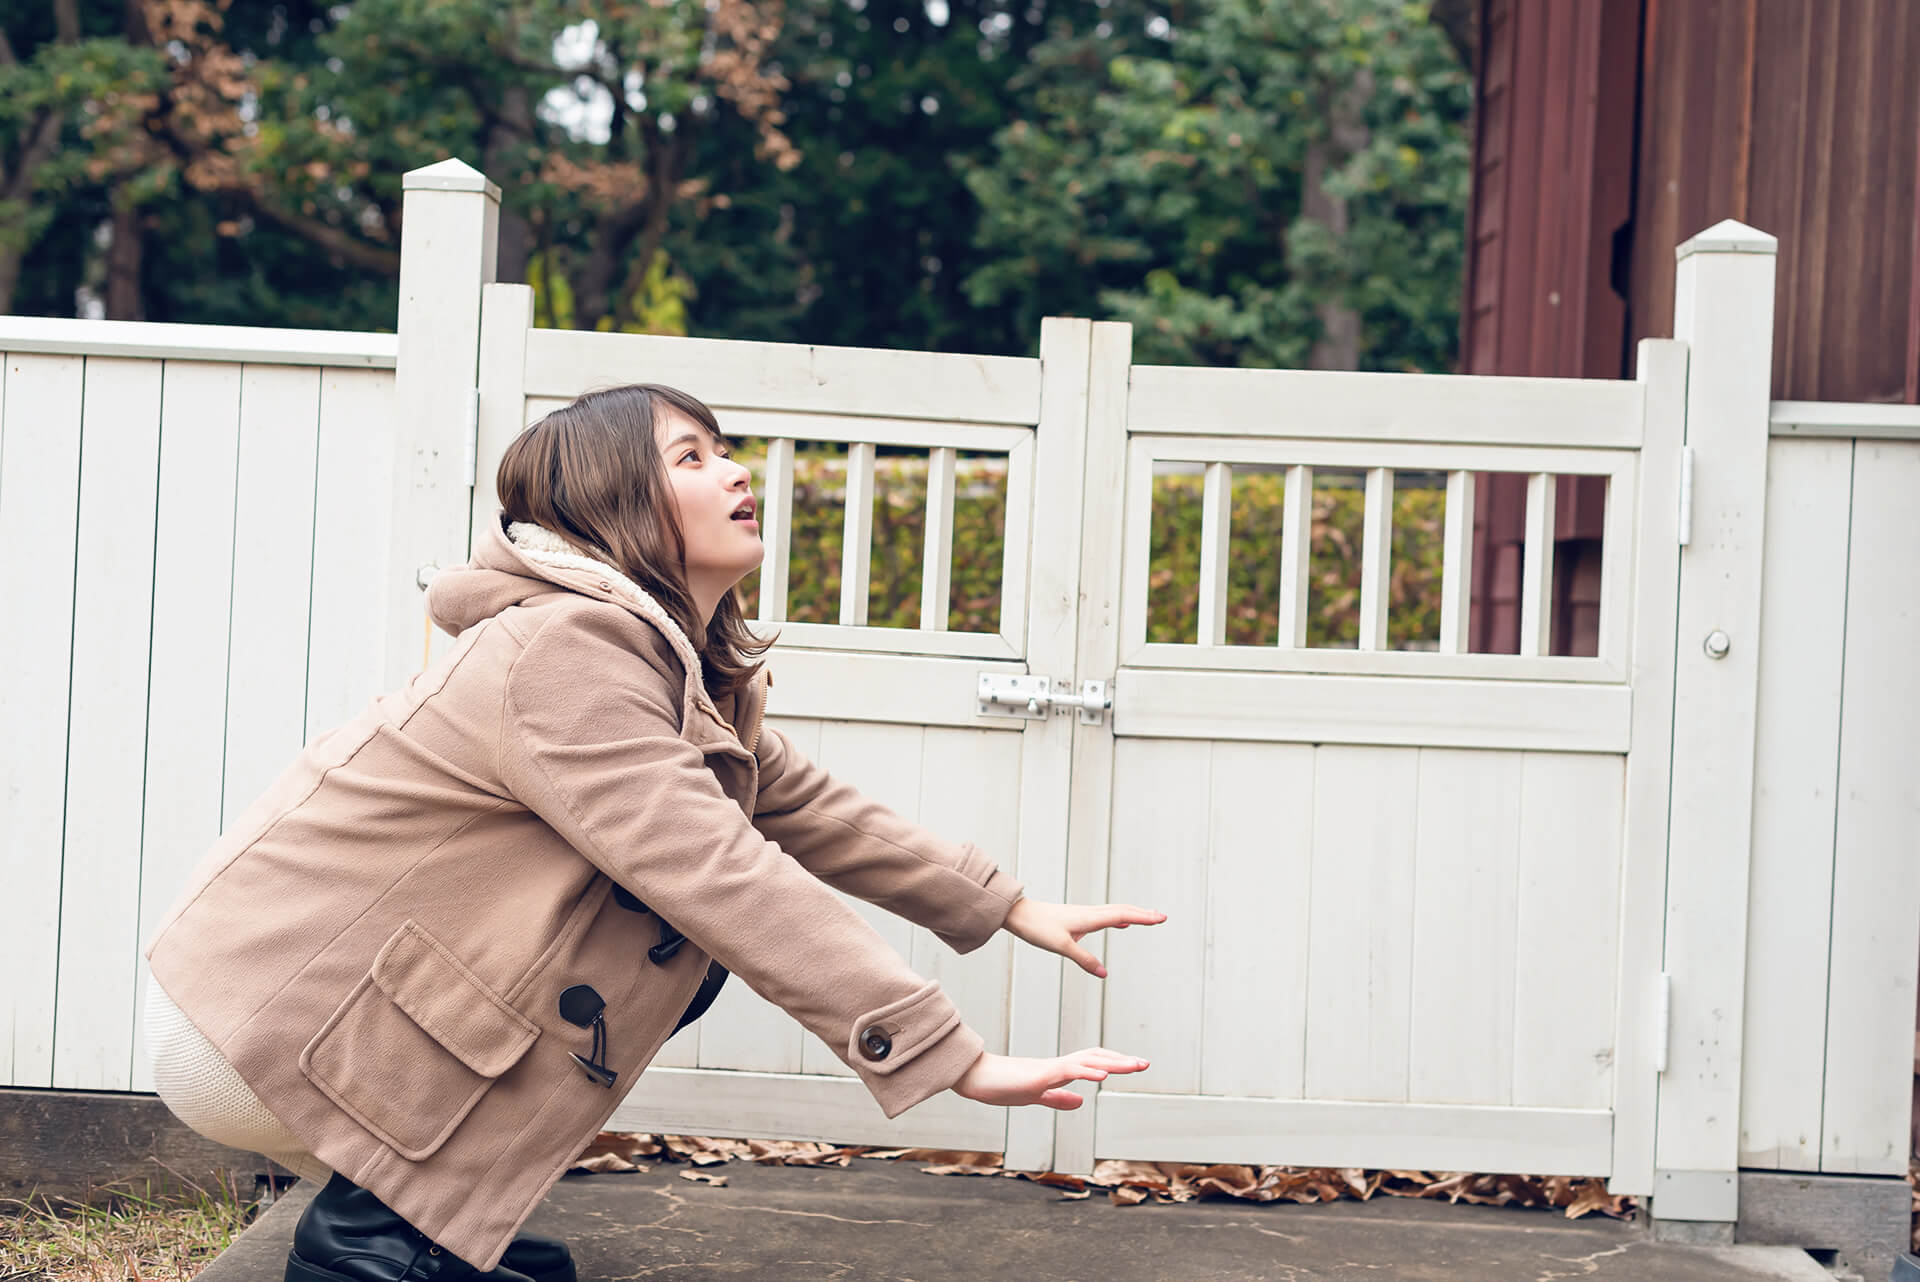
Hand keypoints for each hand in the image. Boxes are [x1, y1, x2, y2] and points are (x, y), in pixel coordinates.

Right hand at [951, 1048, 1149, 1109]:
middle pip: (1095, 1057)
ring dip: (1112, 1062)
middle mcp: (1056, 1066)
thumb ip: (1057, 1098)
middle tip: (1145, 1063)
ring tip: (1134, 1065)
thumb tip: (1081, 1101)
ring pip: (1087, 1060)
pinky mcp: (1038, 1075)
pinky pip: (1066, 1070)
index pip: (1092, 1062)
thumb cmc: (999, 1086)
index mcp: (1056, 1072)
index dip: (1114, 1063)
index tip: (1135, 1065)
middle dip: (1121, 1060)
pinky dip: (1087, 1070)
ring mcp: (1048, 1069)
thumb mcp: (1035, 1096)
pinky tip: (1103, 1074)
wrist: (973, 1079)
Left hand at [1001, 899, 1165, 978]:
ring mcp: (1084, 914)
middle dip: (1143, 913)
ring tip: (1148, 917)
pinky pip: (1105, 915)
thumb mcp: (1061, 947)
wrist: (1019, 914)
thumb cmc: (1038, 928)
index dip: (1142, 917)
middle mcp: (1089, 913)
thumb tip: (1103, 974)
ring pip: (1114, 911)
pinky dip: (1119, 917)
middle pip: (1122, 910)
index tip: (1160, 918)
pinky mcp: (1078, 917)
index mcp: (1089, 918)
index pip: (1122, 915)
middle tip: (1162, 917)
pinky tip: (1122, 922)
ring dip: (1133, 913)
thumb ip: (1084, 960)